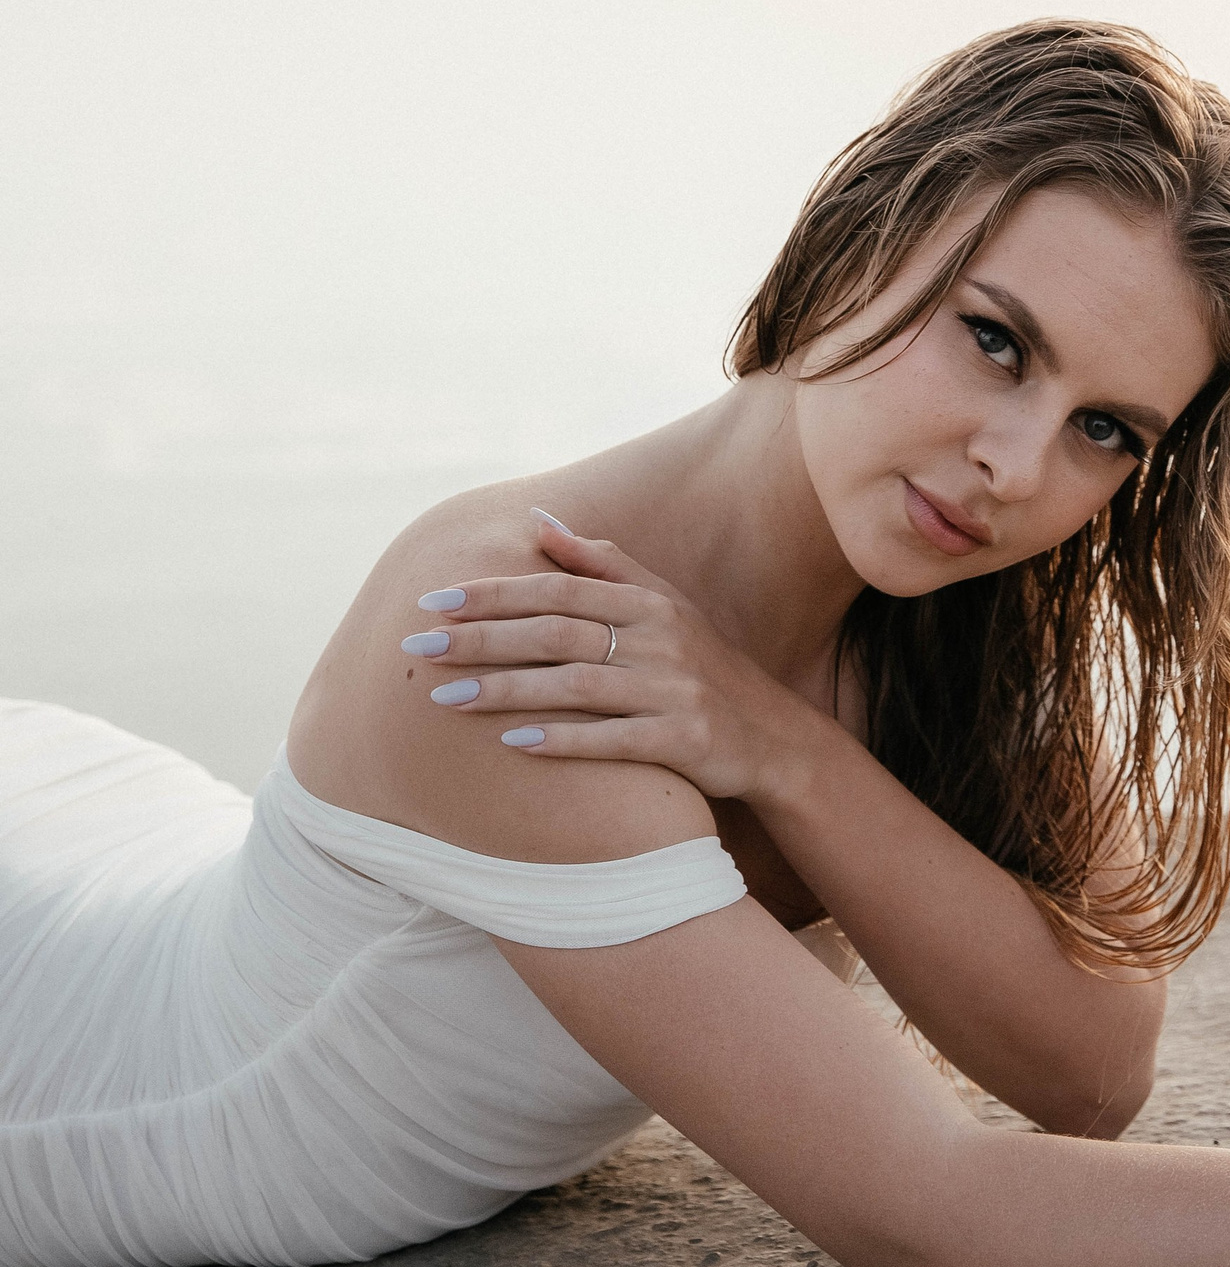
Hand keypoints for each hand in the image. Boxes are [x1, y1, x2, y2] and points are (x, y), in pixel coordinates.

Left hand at [404, 513, 819, 805]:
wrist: (773, 737)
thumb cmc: (702, 666)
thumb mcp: (661, 604)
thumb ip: (601, 563)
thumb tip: (540, 521)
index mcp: (647, 601)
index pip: (557, 588)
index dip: (494, 593)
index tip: (434, 601)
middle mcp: (659, 637)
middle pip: (556, 631)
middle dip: (482, 638)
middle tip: (418, 648)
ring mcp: (672, 688)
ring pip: (575, 684)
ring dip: (506, 690)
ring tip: (445, 699)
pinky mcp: (684, 739)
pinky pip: (613, 738)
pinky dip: (563, 740)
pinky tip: (514, 745)